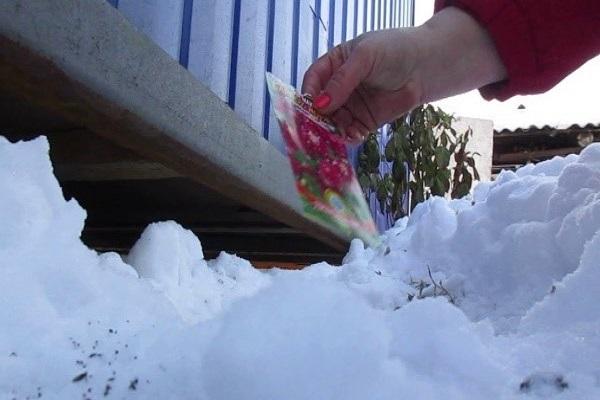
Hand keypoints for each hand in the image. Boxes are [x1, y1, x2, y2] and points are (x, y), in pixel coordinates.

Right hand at [302, 7, 505, 142]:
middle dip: (318, 118)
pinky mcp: (364, 122)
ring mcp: (350, 107)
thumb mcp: (364, 58)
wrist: (424, 66)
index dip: (309, 94)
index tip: (309, 106)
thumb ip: (342, 81)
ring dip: (332, 131)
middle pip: (320, 107)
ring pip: (333, 123)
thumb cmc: (393, 51)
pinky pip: (350, 133)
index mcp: (334, 66)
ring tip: (337, 136)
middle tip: (317, 129)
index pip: (313, 81)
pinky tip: (353, 137)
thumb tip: (320, 105)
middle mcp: (338, 88)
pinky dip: (349, 138)